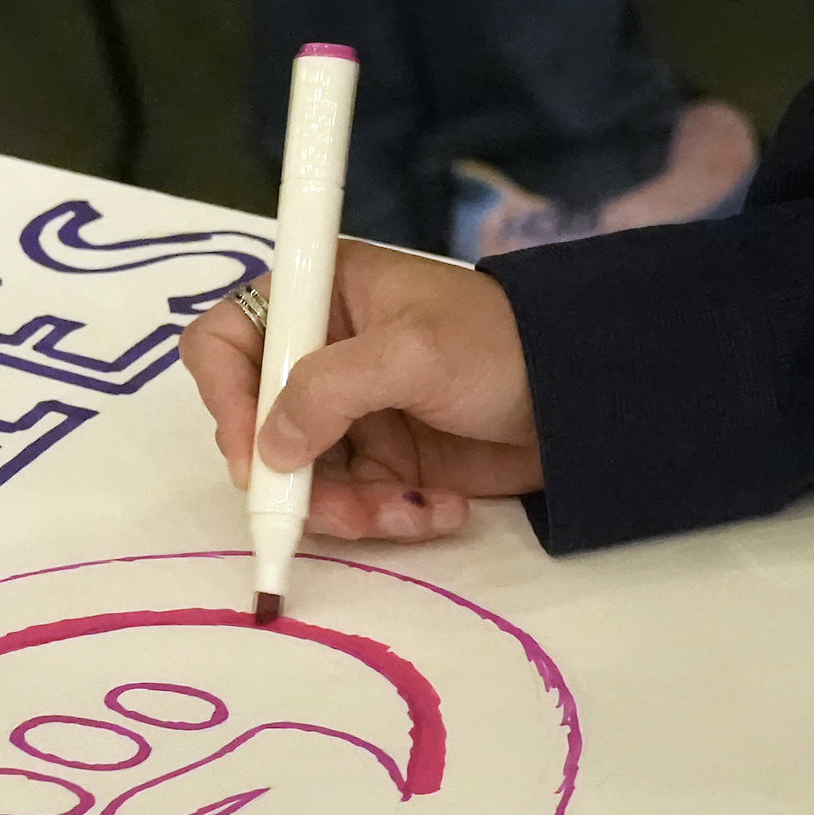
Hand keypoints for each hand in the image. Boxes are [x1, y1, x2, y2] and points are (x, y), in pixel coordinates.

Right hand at [181, 239, 541, 544]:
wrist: (587, 397)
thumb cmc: (501, 345)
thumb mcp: (413, 353)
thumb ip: (330, 390)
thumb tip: (269, 448)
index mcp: (321, 297)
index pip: (226, 340)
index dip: (227, 398)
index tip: (255, 456)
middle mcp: (323, 353)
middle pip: (257, 426)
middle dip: (294, 478)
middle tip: (332, 510)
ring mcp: (352, 412)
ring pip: (303, 479)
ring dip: (348, 508)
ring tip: (409, 509)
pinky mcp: (386, 461)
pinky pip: (354, 503)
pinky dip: (389, 516)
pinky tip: (442, 508)